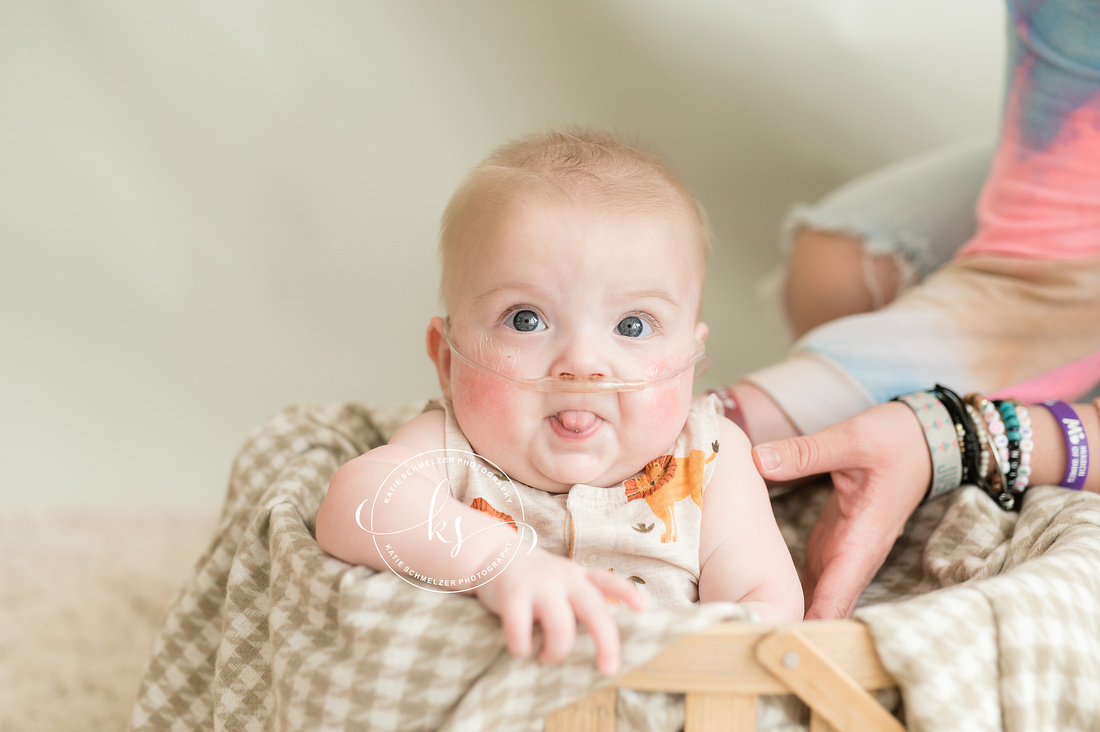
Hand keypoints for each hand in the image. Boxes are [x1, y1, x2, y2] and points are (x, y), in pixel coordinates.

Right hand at [473, 547, 646, 674]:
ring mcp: (539, 586)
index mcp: (579, 576)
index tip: (644, 608)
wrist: (494, 554)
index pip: (608, 582)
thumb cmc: (536, 579)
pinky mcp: (513, 595)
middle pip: (594, 610)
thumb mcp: (563, 580)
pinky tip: (521, 649)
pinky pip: (521, 631)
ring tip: (547, 657)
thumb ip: (580, 602)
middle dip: (606, 642)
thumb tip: (599, 645)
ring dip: (556, 652)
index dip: (627, 594)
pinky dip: (522, 648)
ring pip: (561, 628)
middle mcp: (564, 579)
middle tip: (609, 668)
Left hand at [751, 401, 930, 619]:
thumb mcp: (852, 438)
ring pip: (817, 599)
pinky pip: (810, 580)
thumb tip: (760, 460)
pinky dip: (788, 593)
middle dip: (791, 629)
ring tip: (743, 631)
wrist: (923, 440)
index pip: (837, 597)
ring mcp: (843, 553)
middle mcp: (855, 556)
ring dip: (787, 614)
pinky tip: (758, 603)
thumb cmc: (894, 440)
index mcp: (863, 539)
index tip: (777, 640)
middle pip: (825, 610)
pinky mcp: (833, 545)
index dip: (810, 623)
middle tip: (743, 640)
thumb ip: (806, 452)